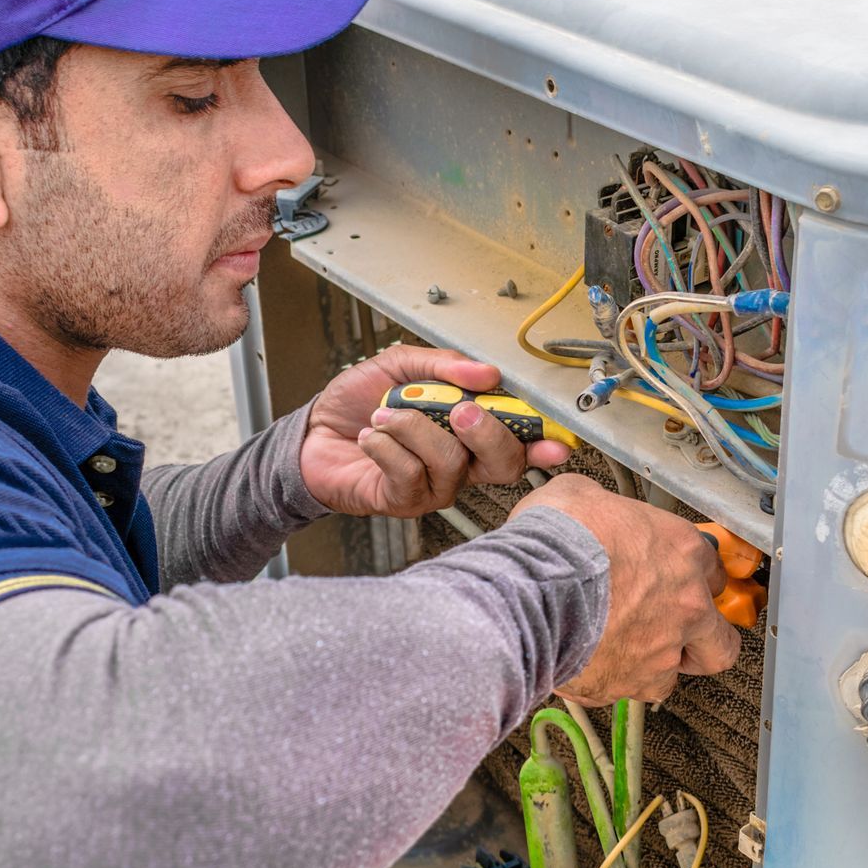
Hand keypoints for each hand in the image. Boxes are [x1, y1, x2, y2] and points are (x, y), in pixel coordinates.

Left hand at [299, 346, 572, 517]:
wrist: (312, 432)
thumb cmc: (359, 402)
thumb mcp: (402, 365)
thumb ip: (444, 365)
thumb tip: (487, 373)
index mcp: (469, 432)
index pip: (519, 442)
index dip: (543, 444)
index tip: (556, 442)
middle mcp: (460, 464)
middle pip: (503, 464)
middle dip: (487, 433)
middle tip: (459, 409)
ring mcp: (434, 487)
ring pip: (451, 464)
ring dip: (415, 429)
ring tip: (384, 415)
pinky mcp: (403, 501)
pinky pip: (409, 475)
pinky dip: (386, 446)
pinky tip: (370, 436)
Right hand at [515, 474, 741, 703]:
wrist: (530, 588)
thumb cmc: (556, 540)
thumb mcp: (582, 496)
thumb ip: (604, 511)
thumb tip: (586, 508)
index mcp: (682, 552)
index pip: (713, 571)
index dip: (694, 579)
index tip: (681, 582)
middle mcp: (684, 606)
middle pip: (722, 642)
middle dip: (704, 643)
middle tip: (680, 636)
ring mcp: (660, 651)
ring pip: (672, 674)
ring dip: (650, 665)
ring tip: (618, 652)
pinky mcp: (627, 683)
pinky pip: (624, 689)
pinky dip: (608, 680)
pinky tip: (587, 663)